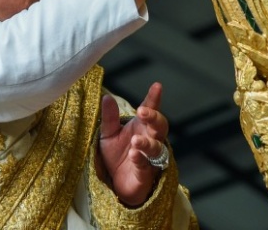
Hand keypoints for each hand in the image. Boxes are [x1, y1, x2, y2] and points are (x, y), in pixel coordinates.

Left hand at [97, 83, 168, 206]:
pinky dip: (140, 160)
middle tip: (142, 111)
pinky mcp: (145, 174)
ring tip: (136, 140)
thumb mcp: (108, 134)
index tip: (157, 86)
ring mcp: (150, 157)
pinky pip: (146, 166)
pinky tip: (133, 154)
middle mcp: (150, 139)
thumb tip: (107, 97)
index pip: (151, 109)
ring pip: (156, 147)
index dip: (154, 98)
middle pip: (160, 126)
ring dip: (147, 143)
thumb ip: (109, 117)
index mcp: (142, 126)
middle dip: (154, 117)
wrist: (115, 183)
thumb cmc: (116, 155)